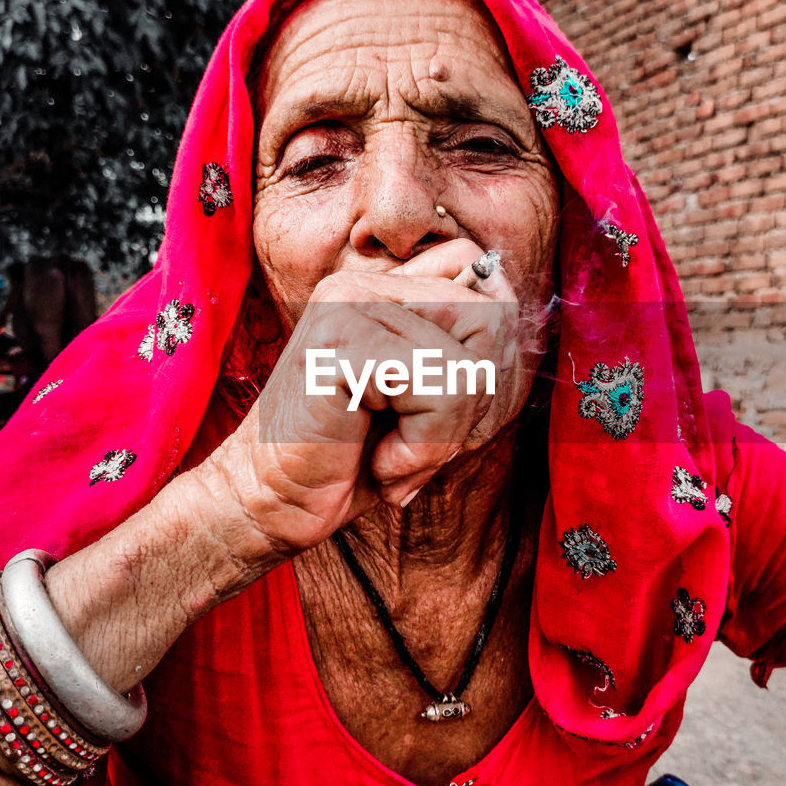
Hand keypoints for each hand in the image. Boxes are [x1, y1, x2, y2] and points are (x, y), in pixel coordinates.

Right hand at [192, 240, 528, 564]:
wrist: (273, 504)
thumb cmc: (356, 458)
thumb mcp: (433, 403)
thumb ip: (471, 356)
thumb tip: (512, 322)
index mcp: (385, 288)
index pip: (487, 280)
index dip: (494, 354)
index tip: (449, 411)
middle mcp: (364, 285)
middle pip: (491, 317)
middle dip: (476, 402)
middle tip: (420, 442)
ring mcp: (346, 310)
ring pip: (469, 365)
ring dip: (444, 437)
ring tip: (394, 456)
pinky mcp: (338, 348)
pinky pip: (438, 389)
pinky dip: (423, 448)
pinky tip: (380, 461)